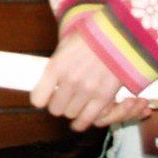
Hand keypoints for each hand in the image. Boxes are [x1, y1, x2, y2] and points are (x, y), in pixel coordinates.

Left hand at [31, 28, 154, 131]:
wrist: (119, 35)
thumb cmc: (91, 37)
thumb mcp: (65, 46)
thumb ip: (55, 66)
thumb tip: (48, 82)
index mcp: (56, 67)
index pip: (38, 99)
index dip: (42, 99)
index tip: (46, 96)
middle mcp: (70, 81)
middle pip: (56, 109)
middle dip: (59, 104)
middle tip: (65, 97)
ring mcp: (87, 90)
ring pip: (71, 114)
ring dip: (73, 110)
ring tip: (77, 101)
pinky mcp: (104, 97)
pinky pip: (88, 119)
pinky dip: (83, 122)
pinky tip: (81, 120)